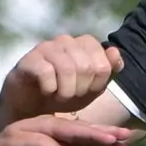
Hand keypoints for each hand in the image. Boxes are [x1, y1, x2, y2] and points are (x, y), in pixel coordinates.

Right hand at [1, 35, 124, 117]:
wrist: (32, 105)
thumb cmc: (64, 94)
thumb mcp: (92, 88)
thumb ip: (107, 71)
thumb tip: (115, 52)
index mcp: (85, 44)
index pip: (103, 65)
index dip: (97, 85)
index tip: (86, 92)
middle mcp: (67, 41)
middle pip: (86, 67)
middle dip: (81, 90)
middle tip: (70, 97)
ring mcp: (47, 47)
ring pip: (67, 68)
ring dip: (66, 91)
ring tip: (59, 97)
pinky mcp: (29, 59)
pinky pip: (46, 72)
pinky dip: (50, 89)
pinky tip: (46, 92)